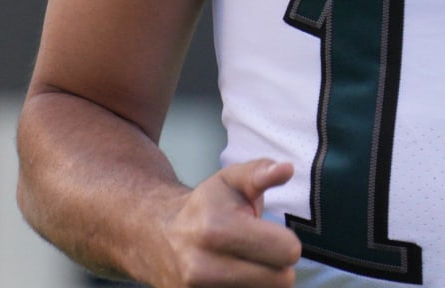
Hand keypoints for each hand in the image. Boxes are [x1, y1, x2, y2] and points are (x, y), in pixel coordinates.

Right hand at [156, 158, 302, 286]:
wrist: (158, 236)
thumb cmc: (206, 206)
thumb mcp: (230, 180)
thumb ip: (261, 172)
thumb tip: (286, 169)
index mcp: (216, 229)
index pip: (286, 252)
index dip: (286, 242)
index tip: (271, 234)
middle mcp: (202, 267)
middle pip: (281, 282)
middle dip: (277, 266)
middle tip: (259, 251)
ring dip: (261, 282)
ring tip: (243, 264)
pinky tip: (233, 278)